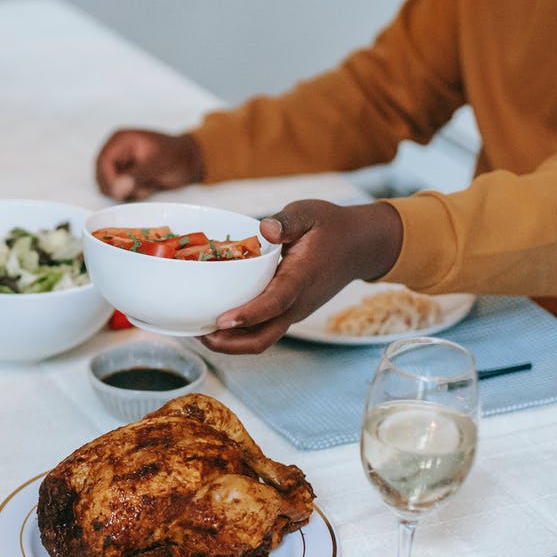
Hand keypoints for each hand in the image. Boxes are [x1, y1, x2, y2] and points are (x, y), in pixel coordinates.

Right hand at [95, 129, 204, 200]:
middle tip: (140, 188)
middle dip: (120, 187)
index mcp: (120, 141)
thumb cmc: (177, 156)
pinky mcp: (127, 177)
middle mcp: (117, 151)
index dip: (108, 180)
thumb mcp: (157, 164)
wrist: (191, 162)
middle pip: (102, 177)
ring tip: (148, 185)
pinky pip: (121, 192)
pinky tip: (148, 187)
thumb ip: (135, 175)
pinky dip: (133, 194)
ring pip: (111, 187)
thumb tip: (116, 188)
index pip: (102, 163)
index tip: (120, 193)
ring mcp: (121, 165)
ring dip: (129, 191)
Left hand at [200, 200, 403, 353]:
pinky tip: (218, 321)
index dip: (247, 314)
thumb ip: (287, 221)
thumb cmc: (331, 227)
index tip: (221, 320)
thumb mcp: (309, 213)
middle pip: (263, 337)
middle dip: (229, 343)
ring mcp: (293, 311)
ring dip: (231, 342)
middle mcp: (297, 303)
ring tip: (200, 332)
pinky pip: (264, 330)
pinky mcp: (289, 312)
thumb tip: (265, 229)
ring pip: (262, 339)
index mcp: (300, 279)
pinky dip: (240, 331)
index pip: (274, 303)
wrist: (359, 246)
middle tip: (198, 334)